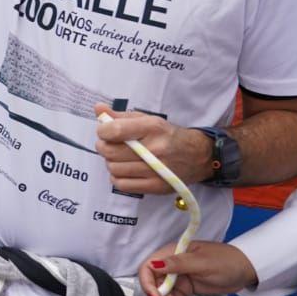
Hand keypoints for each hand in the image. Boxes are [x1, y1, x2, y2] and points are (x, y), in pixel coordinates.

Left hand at [94, 104, 213, 193]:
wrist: (198, 156)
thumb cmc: (167, 135)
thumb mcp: (147, 120)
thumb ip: (120, 116)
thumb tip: (98, 109)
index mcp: (153, 128)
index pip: (115, 130)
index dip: (102, 131)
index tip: (104, 131)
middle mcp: (156, 149)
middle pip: (110, 151)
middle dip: (103, 146)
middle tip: (109, 144)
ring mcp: (156, 170)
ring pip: (114, 168)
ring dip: (110, 162)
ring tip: (119, 157)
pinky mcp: (156, 186)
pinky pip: (122, 184)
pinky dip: (117, 177)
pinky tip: (124, 170)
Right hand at [138, 240, 257, 295]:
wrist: (246, 269)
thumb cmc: (226, 261)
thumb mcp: (203, 263)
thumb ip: (177, 264)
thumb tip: (153, 265)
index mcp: (172, 253)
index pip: (148, 266)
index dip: (147, 282)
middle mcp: (171, 264)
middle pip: (154, 282)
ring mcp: (178, 277)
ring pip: (164, 293)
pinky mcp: (186, 287)